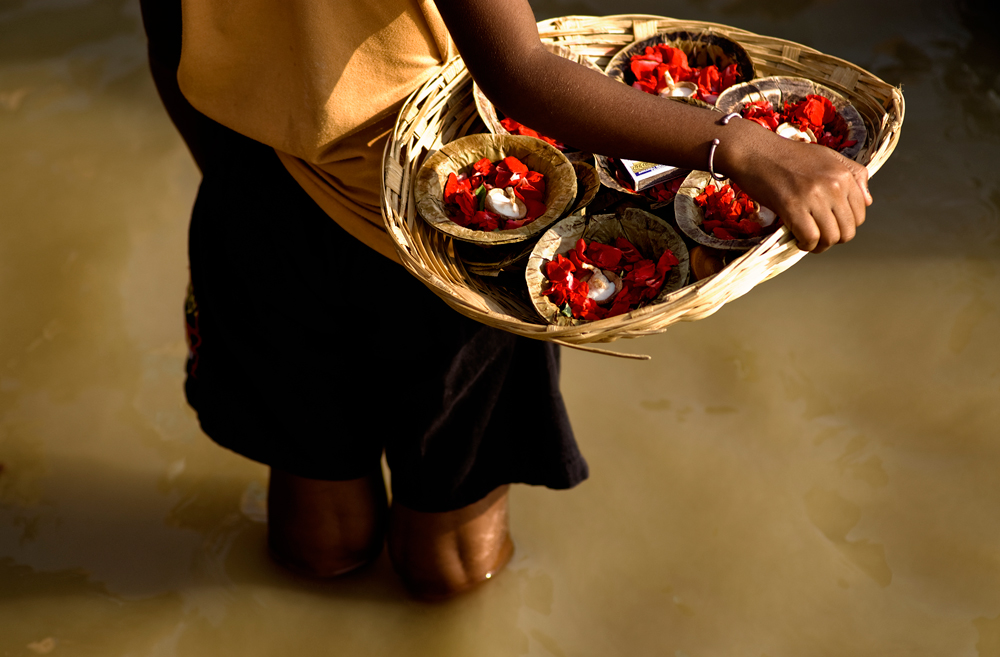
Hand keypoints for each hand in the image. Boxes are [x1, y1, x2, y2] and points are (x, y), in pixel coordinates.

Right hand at [724, 128, 872, 253]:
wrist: (755, 151)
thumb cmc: (787, 155)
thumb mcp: (827, 157)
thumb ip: (853, 175)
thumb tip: (868, 201)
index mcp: (844, 174)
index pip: (860, 214)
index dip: (844, 225)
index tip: (828, 224)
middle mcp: (834, 185)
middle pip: (847, 230)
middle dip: (833, 239)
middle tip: (817, 235)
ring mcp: (814, 196)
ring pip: (830, 238)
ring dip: (819, 246)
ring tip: (808, 241)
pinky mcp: (792, 206)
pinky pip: (810, 238)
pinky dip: (806, 245)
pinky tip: (798, 241)